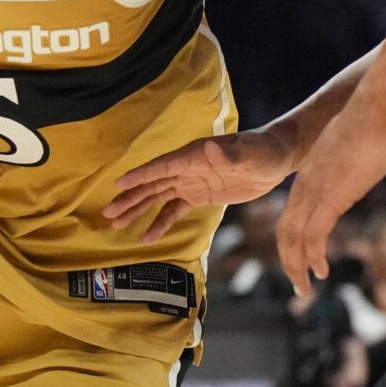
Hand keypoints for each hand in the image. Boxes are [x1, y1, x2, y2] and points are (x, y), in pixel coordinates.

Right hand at [106, 125, 297, 243]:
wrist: (277, 158)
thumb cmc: (264, 151)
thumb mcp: (250, 154)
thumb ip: (229, 155)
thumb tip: (208, 149)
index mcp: (194, 155)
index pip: (162, 167)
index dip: (140, 176)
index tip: (118, 185)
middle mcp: (186, 168)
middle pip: (152, 184)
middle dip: (130, 198)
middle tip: (108, 212)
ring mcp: (190, 182)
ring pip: (157, 197)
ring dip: (137, 209)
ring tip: (116, 223)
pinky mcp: (198, 196)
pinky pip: (174, 211)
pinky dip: (160, 223)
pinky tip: (147, 237)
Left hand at [274, 105, 385, 296]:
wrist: (375, 109)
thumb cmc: (369, 124)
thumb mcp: (349, 152)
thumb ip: (344, 169)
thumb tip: (354, 171)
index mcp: (308, 177)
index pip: (290, 216)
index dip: (292, 242)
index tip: (300, 261)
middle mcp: (305, 187)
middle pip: (285, 232)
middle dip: (289, 262)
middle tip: (298, 285)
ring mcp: (316, 192)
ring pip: (295, 239)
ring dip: (297, 267)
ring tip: (305, 289)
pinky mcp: (331, 197)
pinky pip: (314, 235)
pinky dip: (313, 257)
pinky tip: (320, 271)